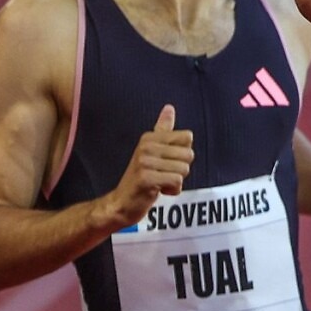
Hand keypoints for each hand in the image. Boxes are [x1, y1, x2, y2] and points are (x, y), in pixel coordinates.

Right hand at [105, 103, 193, 228]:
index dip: (182, 154)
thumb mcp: (151, 150)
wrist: (122, 202)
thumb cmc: (142, 177)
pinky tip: (158, 191)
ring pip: (184, 170)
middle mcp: (146, 146)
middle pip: (189, 154)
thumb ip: (163, 129)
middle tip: (162, 174)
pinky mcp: (146, 178)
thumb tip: (169, 108)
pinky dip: (172, 190)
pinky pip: (177, 182)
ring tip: (159, 182)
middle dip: (181, 170)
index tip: (166, 162)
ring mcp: (145, 162)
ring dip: (176, 181)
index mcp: (150, 137)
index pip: (187, 137)